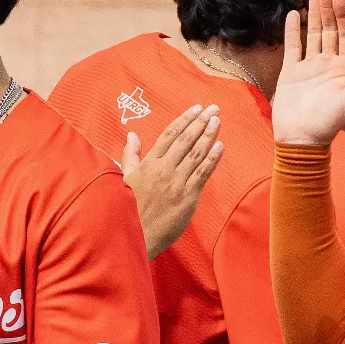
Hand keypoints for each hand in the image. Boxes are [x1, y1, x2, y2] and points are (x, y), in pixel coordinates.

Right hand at [124, 104, 222, 257]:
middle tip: (213, 108)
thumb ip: (130, 155)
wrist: (135, 235)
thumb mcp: (124, 178)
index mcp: (149, 163)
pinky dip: (212, 159)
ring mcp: (177, 182)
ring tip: (217, 121)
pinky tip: (220, 146)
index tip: (196, 109)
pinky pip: (202, 173)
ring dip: (208, 135)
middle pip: (185, 140)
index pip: (169, 135)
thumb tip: (132, 135)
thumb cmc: (128, 208)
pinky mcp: (187, 196)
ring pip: (195, 153)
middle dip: (200, 122)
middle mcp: (164, 169)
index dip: (184, 120)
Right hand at [272, 0, 344, 148]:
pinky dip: (293, 31)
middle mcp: (329, 64)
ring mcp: (309, 67)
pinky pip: (293, 47)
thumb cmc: (330, 122)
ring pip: (313, 34)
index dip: (344, 16)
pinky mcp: (291, 73)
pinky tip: (295, 14)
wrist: (302, 139)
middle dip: (328, 7)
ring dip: (313, 13)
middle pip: (330, 29)